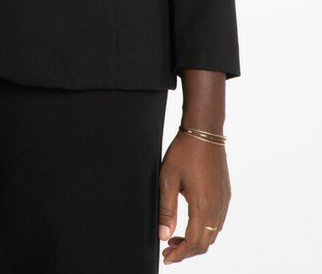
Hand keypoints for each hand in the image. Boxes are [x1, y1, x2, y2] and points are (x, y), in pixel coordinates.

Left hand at [158, 131, 230, 263]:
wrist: (204, 131)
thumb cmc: (184, 152)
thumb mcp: (168, 179)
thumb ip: (166, 210)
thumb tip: (163, 235)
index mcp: (203, 205)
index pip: (194, 242)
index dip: (180, 254)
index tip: (167, 258)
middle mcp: (218, 206)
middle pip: (205, 243)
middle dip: (187, 251)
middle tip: (168, 250)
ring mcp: (224, 201)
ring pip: (213, 234)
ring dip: (196, 241)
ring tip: (176, 238)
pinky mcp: (226, 194)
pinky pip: (218, 222)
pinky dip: (205, 230)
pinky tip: (191, 224)